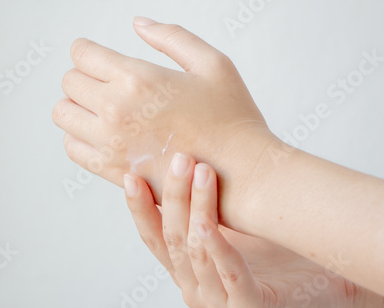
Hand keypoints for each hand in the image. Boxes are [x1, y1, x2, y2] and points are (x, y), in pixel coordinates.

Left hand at [53, 17, 276, 226]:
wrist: (240, 175)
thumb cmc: (231, 118)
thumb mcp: (212, 64)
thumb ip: (172, 37)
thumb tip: (138, 23)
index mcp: (138, 78)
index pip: (82, 54)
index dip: (86, 49)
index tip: (95, 54)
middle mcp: (117, 110)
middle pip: (69, 82)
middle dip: (83, 76)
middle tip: (105, 81)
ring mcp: (111, 143)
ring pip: (63, 115)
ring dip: (77, 106)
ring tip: (101, 108)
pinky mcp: (112, 171)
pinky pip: (72, 148)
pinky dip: (79, 137)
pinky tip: (102, 134)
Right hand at [122, 153, 377, 307]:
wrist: (320, 289)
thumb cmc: (274, 257)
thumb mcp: (231, 228)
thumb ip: (207, 209)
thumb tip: (191, 160)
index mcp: (187, 268)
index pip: (154, 237)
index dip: (139, 207)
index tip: (132, 175)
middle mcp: (196, 286)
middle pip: (172, 238)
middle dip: (173, 195)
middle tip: (178, 158)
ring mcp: (219, 300)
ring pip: (195, 250)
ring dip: (195, 207)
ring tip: (202, 171)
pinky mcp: (248, 305)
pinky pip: (228, 273)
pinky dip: (215, 246)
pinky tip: (206, 223)